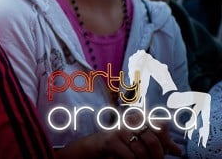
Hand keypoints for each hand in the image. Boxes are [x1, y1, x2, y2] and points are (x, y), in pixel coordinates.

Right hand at [57, 125, 181, 158]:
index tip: (175, 151)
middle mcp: (129, 121)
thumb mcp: (140, 141)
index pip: (160, 124)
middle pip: (152, 138)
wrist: (94, 146)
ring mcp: (119, 130)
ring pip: (141, 150)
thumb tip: (179, 150)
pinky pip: (130, 155)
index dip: (168, 139)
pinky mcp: (111, 141)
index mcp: (139, 119)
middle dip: (159, 155)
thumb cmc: (120, 144)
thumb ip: (158, 143)